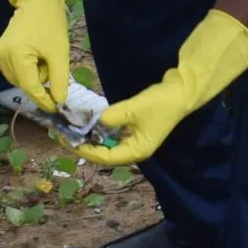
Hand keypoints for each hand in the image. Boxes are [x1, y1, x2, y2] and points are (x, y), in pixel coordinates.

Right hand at [0, 0, 67, 111]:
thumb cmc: (50, 25)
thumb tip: (58, 102)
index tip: (56, 108)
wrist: (36, 2)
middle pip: (24, 84)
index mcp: (16, 56)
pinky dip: (27, 69)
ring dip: (34, 75)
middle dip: (40, 80)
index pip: (30, 87)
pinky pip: (15, 71)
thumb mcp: (59, 54)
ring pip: (19, 80)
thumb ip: (59, 80)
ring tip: (43, 56)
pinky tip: (35, 55)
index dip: (44, 100)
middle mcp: (2, 57)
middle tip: (51, 62)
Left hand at [78, 11, 247, 166]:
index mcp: (137, 151)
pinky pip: (113, 134)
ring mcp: (136, 139)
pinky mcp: (136, 128)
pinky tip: (90, 123)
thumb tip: (97, 120)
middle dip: (85, 145)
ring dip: (91, 138)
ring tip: (73, 130)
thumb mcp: (134, 109)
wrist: (182, 90)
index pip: (106, 157)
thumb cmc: (161, 103)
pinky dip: (101, 130)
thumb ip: (113, 116)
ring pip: (108, 144)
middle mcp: (135, 149)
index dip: (85, 150)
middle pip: (105, 153)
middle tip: (65, 136)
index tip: (68, 141)